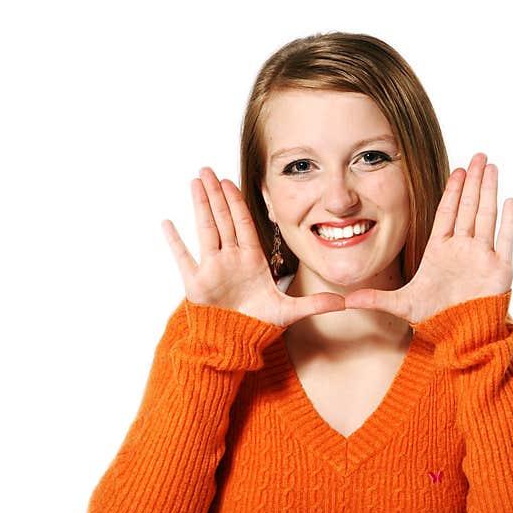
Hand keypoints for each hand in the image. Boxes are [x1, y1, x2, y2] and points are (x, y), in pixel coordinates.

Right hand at [161, 167, 344, 327]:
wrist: (234, 343)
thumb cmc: (257, 325)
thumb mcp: (288, 312)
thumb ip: (314, 304)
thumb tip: (345, 303)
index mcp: (251, 261)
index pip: (244, 224)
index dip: (237, 202)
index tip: (230, 181)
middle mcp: (230, 260)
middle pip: (223, 219)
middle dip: (216, 194)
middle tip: (208, 169)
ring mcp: (212, 270)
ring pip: (206, 230)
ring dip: (200, 206)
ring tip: (194, 183)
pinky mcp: (196, 284)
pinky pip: (184, 259)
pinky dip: (175, 242)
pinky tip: (167, 224)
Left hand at [344, 153, 512, 323]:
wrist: (460, 336)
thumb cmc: (434, 318)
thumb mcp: (401, 304)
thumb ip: (375, 299)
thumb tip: (344, 301)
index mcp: (440, 251)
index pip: (447, 214)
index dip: (452, 191)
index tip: (456, 170)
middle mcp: (463, 249)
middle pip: (468, 208)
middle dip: (473, 181)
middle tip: (478, 155)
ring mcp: (482, 257)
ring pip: (486, 217)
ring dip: (489, 192)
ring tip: (491, 167)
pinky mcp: (499, 270)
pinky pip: (504, 240)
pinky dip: (508, 221)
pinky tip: (509, 200)